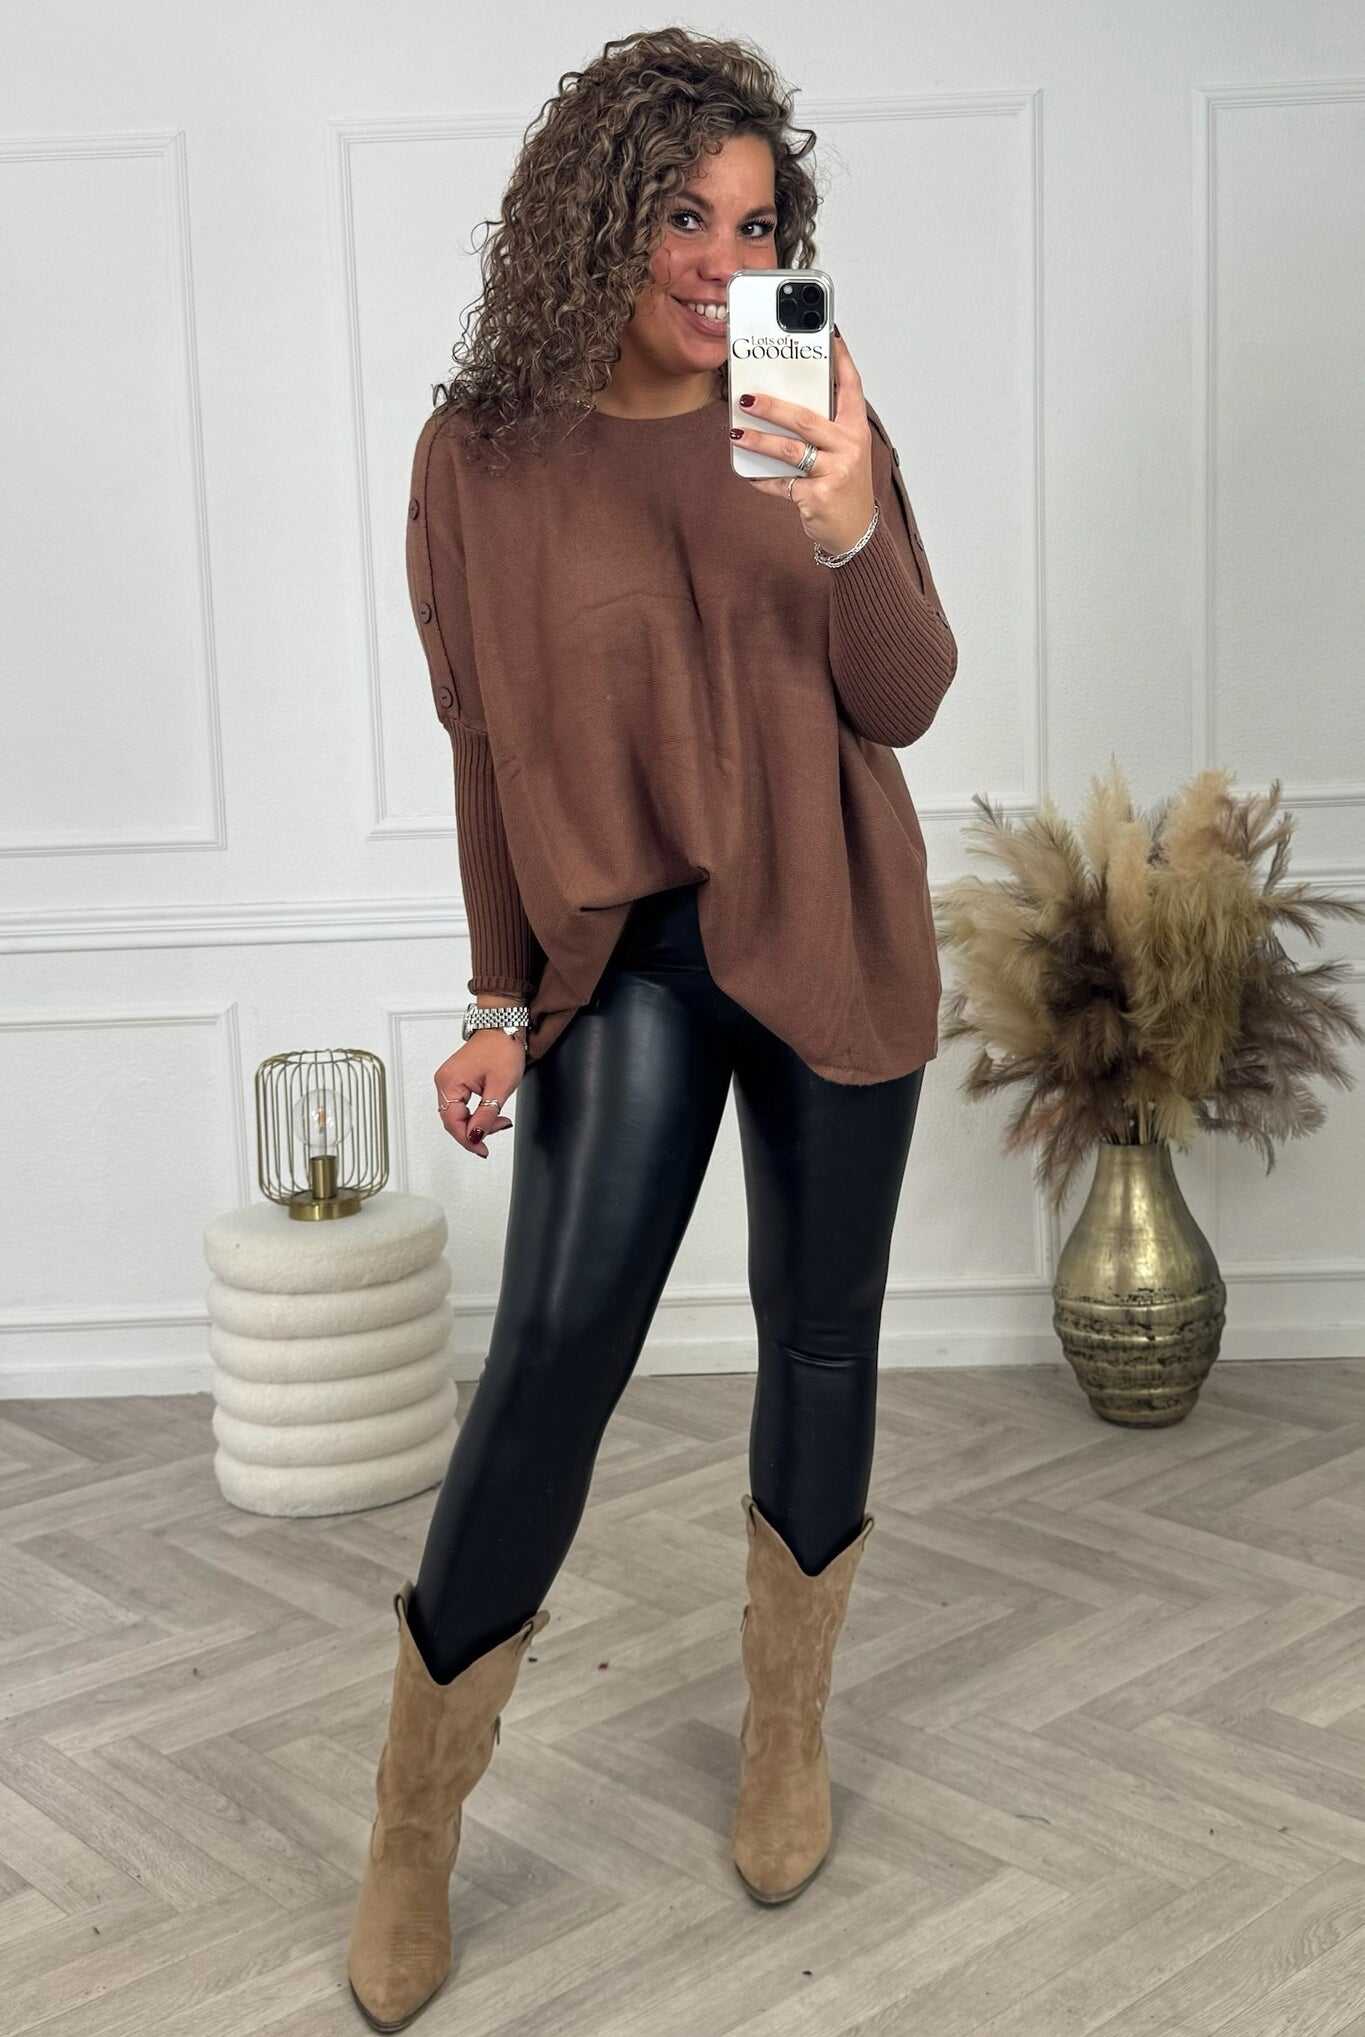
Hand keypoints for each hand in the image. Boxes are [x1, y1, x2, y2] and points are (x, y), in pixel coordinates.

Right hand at [434, 1032, 526, 1159]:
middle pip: (454, 1121)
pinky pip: (461, 1106)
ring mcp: (449, 1081)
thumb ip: (486, 1115)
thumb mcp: (500, 1087)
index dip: (469, 1141)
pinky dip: (475, 1114)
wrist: (504, 1026)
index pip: (453, 1123)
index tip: (483, 1151)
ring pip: (458, 1115)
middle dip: (476, 1131)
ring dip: (477, 1123)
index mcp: (450, 1083)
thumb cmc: (502, 1048)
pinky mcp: (456, 1080)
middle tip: (499, 1128)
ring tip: (499, 1120)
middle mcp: (444, 1081)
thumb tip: (476, 1136)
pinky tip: (489, 1114)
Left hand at [729, 330, 876, 554]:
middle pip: (805, 418)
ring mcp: (835, 473)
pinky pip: (781, 484)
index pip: (851, 387)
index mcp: (856, 430)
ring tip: (736, 434)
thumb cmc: (845, 487)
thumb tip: (783, 404)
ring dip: (758, 441)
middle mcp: (850, 448)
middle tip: (745, 398)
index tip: (829, 335)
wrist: (856, 533)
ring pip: (789, 450)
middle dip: (771, 406)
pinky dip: (762, 479)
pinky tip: (748, 473)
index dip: (840, 360)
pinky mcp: (818, 497)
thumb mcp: (844, 453)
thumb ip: (823, 429)